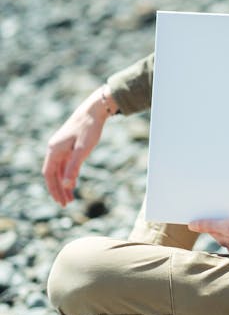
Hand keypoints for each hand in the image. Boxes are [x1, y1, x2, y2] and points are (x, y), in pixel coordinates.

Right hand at [42, 85, 116, 205]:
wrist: (94, 110)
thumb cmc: (89, 129)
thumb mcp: (82, 150)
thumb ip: (73, 167)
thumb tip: (66, 186)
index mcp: (54, 150)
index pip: (49, 175)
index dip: (53, 189)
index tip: (60, 202)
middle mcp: (54, 149)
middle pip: (53, 174)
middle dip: (59, 190)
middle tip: (66, 204)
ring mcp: (61, 147)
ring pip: (60, 170)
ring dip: (64, 184)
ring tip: (71, 198)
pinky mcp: (69, 145)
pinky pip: (66, 164)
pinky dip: (69, 174)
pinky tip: (74, 182)